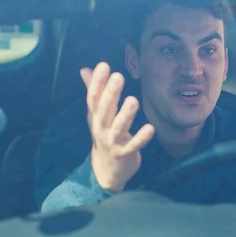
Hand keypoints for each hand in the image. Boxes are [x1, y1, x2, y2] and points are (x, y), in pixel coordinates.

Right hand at [81, 62, 154, 192]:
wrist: (106, 170)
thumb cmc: (104, 135)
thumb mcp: (96, 114)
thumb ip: (93, 91)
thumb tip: (85, 69)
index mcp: (95, 117)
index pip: (93, 97)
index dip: (97, 82)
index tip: (103, 65)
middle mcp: (101, 128)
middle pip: (104, 109)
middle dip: (111, 93)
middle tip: (118, 76)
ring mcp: (112, 142)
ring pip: (118, 127)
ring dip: (126, 114)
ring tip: (133, 100)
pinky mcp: (125, 154)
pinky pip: (133, 145)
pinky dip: (141, 138)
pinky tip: (150, 128)